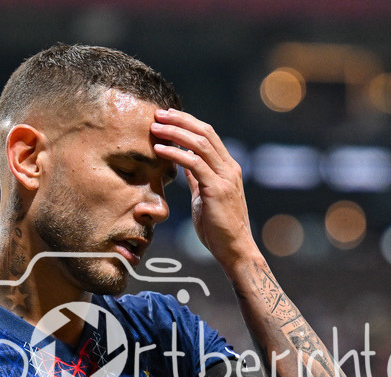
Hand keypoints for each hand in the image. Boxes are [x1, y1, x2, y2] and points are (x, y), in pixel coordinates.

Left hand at [151, 109, 257, 265]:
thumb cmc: (218, 227)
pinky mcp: (217, 189)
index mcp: (227, 168)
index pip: (208, 135)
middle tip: (159, 114)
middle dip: (180, 120)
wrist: (234, 249)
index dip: (187, 122)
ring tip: (155, 127)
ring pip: (200, 143)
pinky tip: (159, 149)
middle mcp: (229, 168)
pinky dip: (175, 154)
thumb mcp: (204, 196)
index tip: (167, 116)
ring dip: (175, 132)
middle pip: (205, 132)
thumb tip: (183, 164)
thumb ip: (197, 178)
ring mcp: (225, 177)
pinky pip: (194, 164)